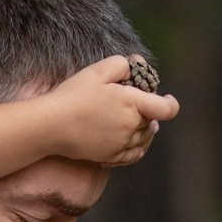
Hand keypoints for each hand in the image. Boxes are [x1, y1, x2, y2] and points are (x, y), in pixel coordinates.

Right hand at [45, 55, 178, 166]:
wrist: (51, 125)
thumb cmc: (73, 95)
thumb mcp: (97, 70)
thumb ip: (121, 65)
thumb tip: (135, 65)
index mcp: (133, 104)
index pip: (166, 109)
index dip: (170, 103)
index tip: (166, 99)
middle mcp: (132, 126)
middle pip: (152, 122)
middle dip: (148, 112)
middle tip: (133, 103)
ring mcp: (122, 144)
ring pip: (144, 138)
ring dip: (143, 130)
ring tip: (133, 121)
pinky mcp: (111, 156)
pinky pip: (133, 155)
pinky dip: (135, 148)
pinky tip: (130, 142)